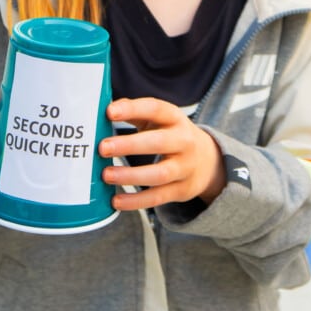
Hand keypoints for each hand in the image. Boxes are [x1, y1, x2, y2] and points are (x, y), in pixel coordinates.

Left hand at [99, 98, 225, 211]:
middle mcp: (183, 141)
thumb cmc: (170, 134)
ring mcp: (185, 167)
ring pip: (159, 174)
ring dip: (131, 175)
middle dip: (129, 145)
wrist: (208, 160)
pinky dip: (136, 201)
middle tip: (102, 148)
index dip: (132, 109)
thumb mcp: (158, 119)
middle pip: (158, 142)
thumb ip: (134, 113)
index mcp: (174, 118)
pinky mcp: (182, 190)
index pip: (155, 109)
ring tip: (106, 175)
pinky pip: (158, 197)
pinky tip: (116, 201)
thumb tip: (106, 110)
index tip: (109, 112)